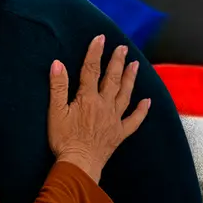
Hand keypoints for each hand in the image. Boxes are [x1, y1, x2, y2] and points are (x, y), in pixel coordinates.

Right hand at [48, 35, 151, 182]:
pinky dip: (142, 110)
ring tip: (135, 64)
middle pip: (112, 79)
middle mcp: (104, 105)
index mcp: (87, 98)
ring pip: (125, 94)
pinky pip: (134, 120)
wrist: (79, 164)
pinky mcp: (119, 133)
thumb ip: (58, 87)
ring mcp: (114, 119)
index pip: (91, 70)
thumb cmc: (64, 139)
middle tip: (123, 47)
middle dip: (116, 62)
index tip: (100, 38)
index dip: (95, 53)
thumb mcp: (55, 111)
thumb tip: (57, 64)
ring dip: (130, 78)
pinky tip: (147, 101)